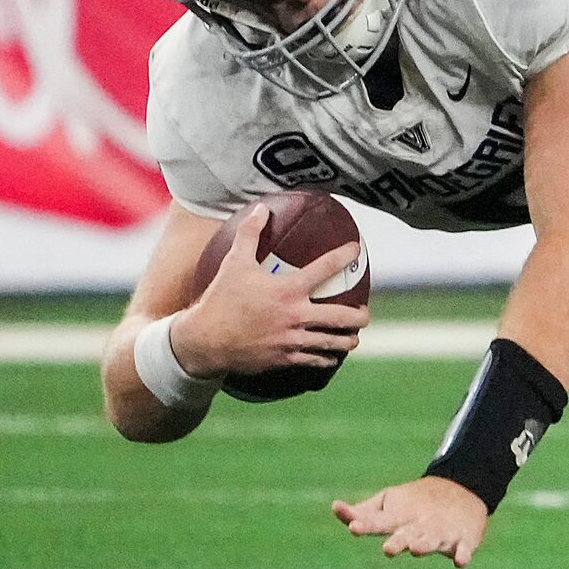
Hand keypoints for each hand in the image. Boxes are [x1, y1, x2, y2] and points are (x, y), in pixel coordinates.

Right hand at [168, 206, 363, 378]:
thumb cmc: (220, 299)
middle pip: (341, 317)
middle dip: (360, 316)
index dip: (345, 256)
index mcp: (287, 289)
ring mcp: (291, 339)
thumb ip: (249, 234)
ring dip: (347, 341)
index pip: (326, 268)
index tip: (357, 250)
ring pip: (331, 343)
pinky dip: (325, 358)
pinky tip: (330, 357)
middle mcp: (295, 315)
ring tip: (354, 338)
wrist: (203, 341)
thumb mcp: (234, 263)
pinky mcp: (284, 358)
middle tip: (365, 313)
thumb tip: (261, 208)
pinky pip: (313, 360)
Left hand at [332, 476, 489, 566]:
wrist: (464, 489)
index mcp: (400, 517)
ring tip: (417, 549)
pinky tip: (460, 561)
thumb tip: (335, 507)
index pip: (379, 521)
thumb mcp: (389, 502)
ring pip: (433, 539)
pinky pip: (464, 548)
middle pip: (407, 534)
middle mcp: (419, 524)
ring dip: (426, 544)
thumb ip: (363, 512)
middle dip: (398, 541)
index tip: (353, 527)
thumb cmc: (416, 503)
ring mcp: (442, 531)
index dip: (366, 524)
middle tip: (388, 549)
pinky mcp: (464, 538)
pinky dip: (463, 553)